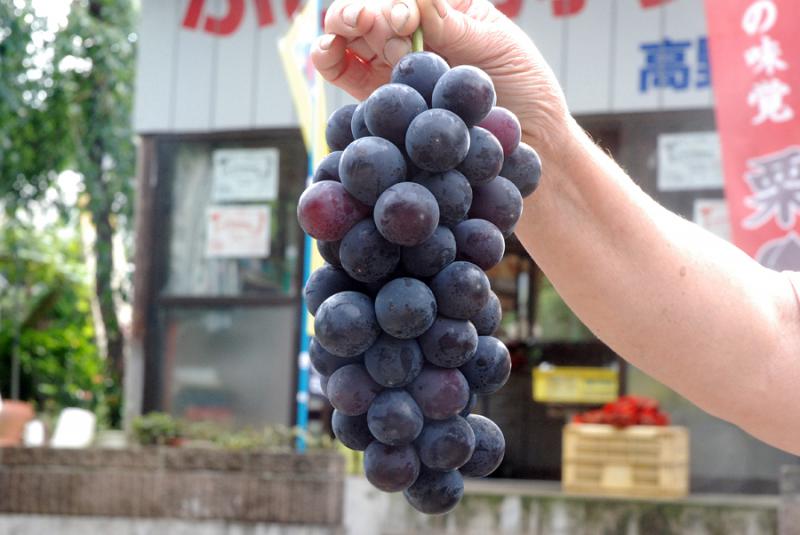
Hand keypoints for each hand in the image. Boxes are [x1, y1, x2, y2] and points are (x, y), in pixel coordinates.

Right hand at [311, 0, 572, 154]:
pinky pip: (343, 70)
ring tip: (352, 29)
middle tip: (383, 30)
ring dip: (342, 26)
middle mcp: (413, 33)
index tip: (405, 20)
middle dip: (367, 12)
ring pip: (350, 35)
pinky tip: (327, 51)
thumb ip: (450, 23)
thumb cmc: (523, 88)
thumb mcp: (495, 45)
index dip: (393, 2)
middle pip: (370, 10)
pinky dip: (327, 57)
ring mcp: (393, 64)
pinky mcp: (381, 98)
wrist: (527, 144)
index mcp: (441, 8)